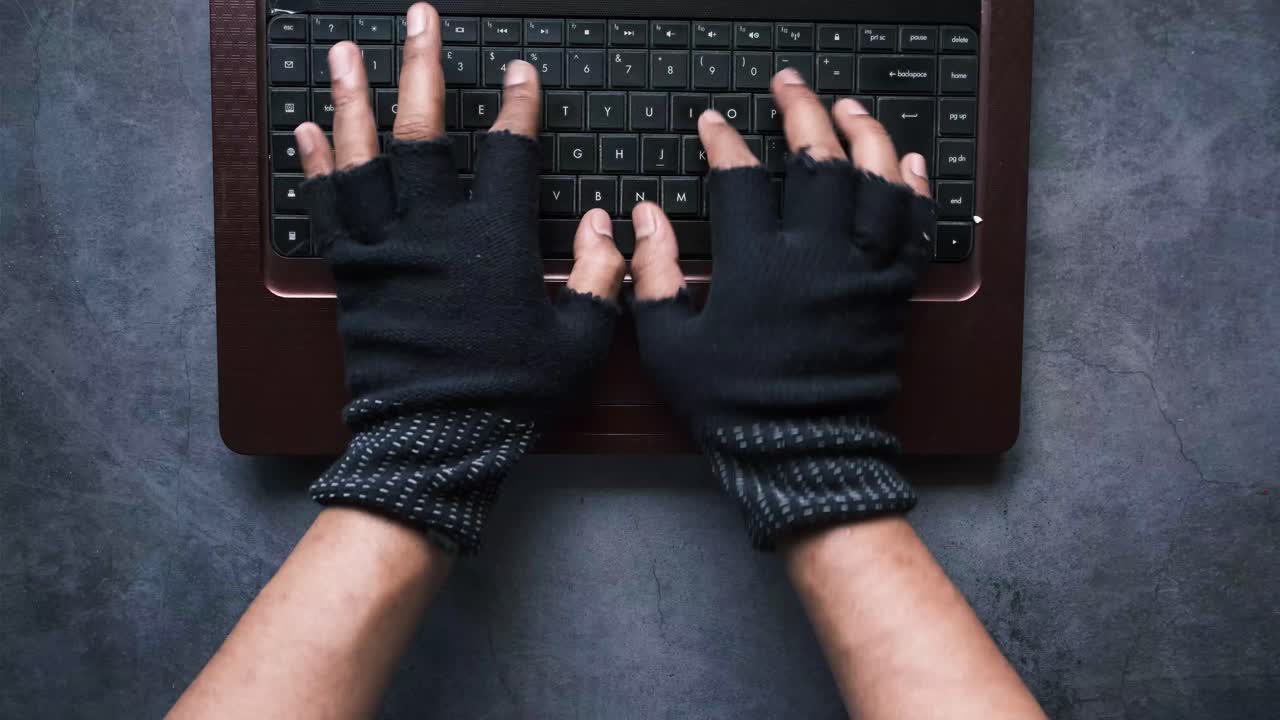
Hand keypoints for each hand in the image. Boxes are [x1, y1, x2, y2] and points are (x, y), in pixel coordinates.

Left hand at [292, 3, 623, 553]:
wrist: (433, 441)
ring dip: (354, 97)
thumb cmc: (508, 395)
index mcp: (494, 242)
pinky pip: (329, 208)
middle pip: (423, 131)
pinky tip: (309, 128)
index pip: (510, 154)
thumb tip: (612, 224)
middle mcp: (434, 230)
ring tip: (347, 50)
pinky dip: (318, 165)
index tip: (520, 74)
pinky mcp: (353, 273)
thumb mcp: (577, 342)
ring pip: (364, 157)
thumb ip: (600, 277)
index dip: (519, 107)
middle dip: (423, 68)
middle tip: (419, 18)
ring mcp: (386, 248)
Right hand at [629, 68, 934, 548]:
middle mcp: (817, 256)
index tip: (713, 122)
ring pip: (876, 181)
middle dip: (800, 110)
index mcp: (757, 265)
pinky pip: (914, 228)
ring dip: (864, 134)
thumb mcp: (670, 344)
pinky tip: (907, 161)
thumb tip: (642, 217)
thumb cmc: (733, 404)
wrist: (803, 454)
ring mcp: (862, 271)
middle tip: (789, 84)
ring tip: (849, 106)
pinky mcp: (893, 292)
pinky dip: (914, 188)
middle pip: (817, 159)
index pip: (739, 179)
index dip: (723, 141)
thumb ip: (653, 274)